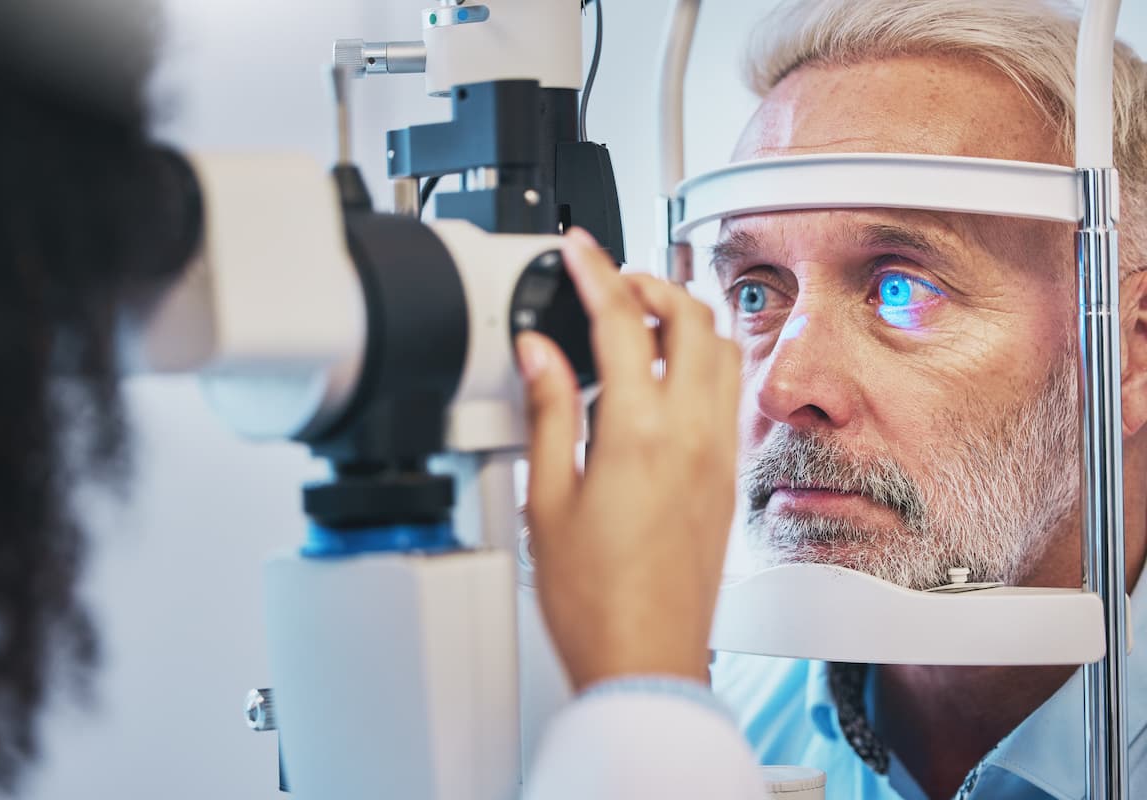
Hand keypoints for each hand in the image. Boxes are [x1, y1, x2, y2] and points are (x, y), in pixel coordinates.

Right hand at [516, 227, 742, 690]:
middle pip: (689, 317)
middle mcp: (691, 435)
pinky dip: (699, 361)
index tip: (578, 249)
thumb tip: (540, 351)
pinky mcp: (726, 478)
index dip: (595, 270)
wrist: (646, 660)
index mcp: (638, 433)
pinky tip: (663, 378)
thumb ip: (548, 410)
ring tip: (637, 319)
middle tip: (609, 280)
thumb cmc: (593, 599)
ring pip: (720, 349)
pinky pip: (725, 393)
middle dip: (650, 280)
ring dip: (683, 317)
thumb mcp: (548, 498)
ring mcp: (716, 455)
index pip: (621, 320)